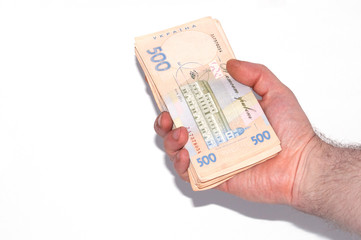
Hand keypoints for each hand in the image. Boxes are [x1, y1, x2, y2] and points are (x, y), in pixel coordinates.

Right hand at [154, 59, 315, 204]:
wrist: (302, 165)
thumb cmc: (292, 131)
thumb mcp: (276, 92)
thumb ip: (255, 73)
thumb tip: (229, 63)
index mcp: (226, 116)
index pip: (195, 106)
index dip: (177, 100)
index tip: (167, 91)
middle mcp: (216, 136)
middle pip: (180, 128)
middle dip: (165, 121)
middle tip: (167, 116)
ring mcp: (214, 157)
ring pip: (179, 150)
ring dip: (170, 141)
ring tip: (179, 134)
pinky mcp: (215, 177)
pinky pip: (189, 174)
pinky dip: (180, 165)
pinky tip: (185, 155)